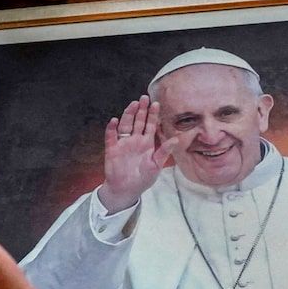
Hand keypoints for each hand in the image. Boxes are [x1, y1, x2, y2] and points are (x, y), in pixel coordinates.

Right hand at [96, 97, 191, 212]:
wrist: (126, 190)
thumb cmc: (143, 179)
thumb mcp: (156, 165)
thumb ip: (164, 151)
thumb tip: (176, 139)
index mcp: (147, 143)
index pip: (150, 125)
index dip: (153, 115)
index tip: (156, 104)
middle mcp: (135, 140)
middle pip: (138, 121)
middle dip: (141, 110)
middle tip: (144, 98)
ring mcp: (123, 144)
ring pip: (125, 125)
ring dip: (128, 115)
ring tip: (132, 104)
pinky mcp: (112, 149)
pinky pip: (111, 137)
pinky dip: (111, 129)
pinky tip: (114, 121)